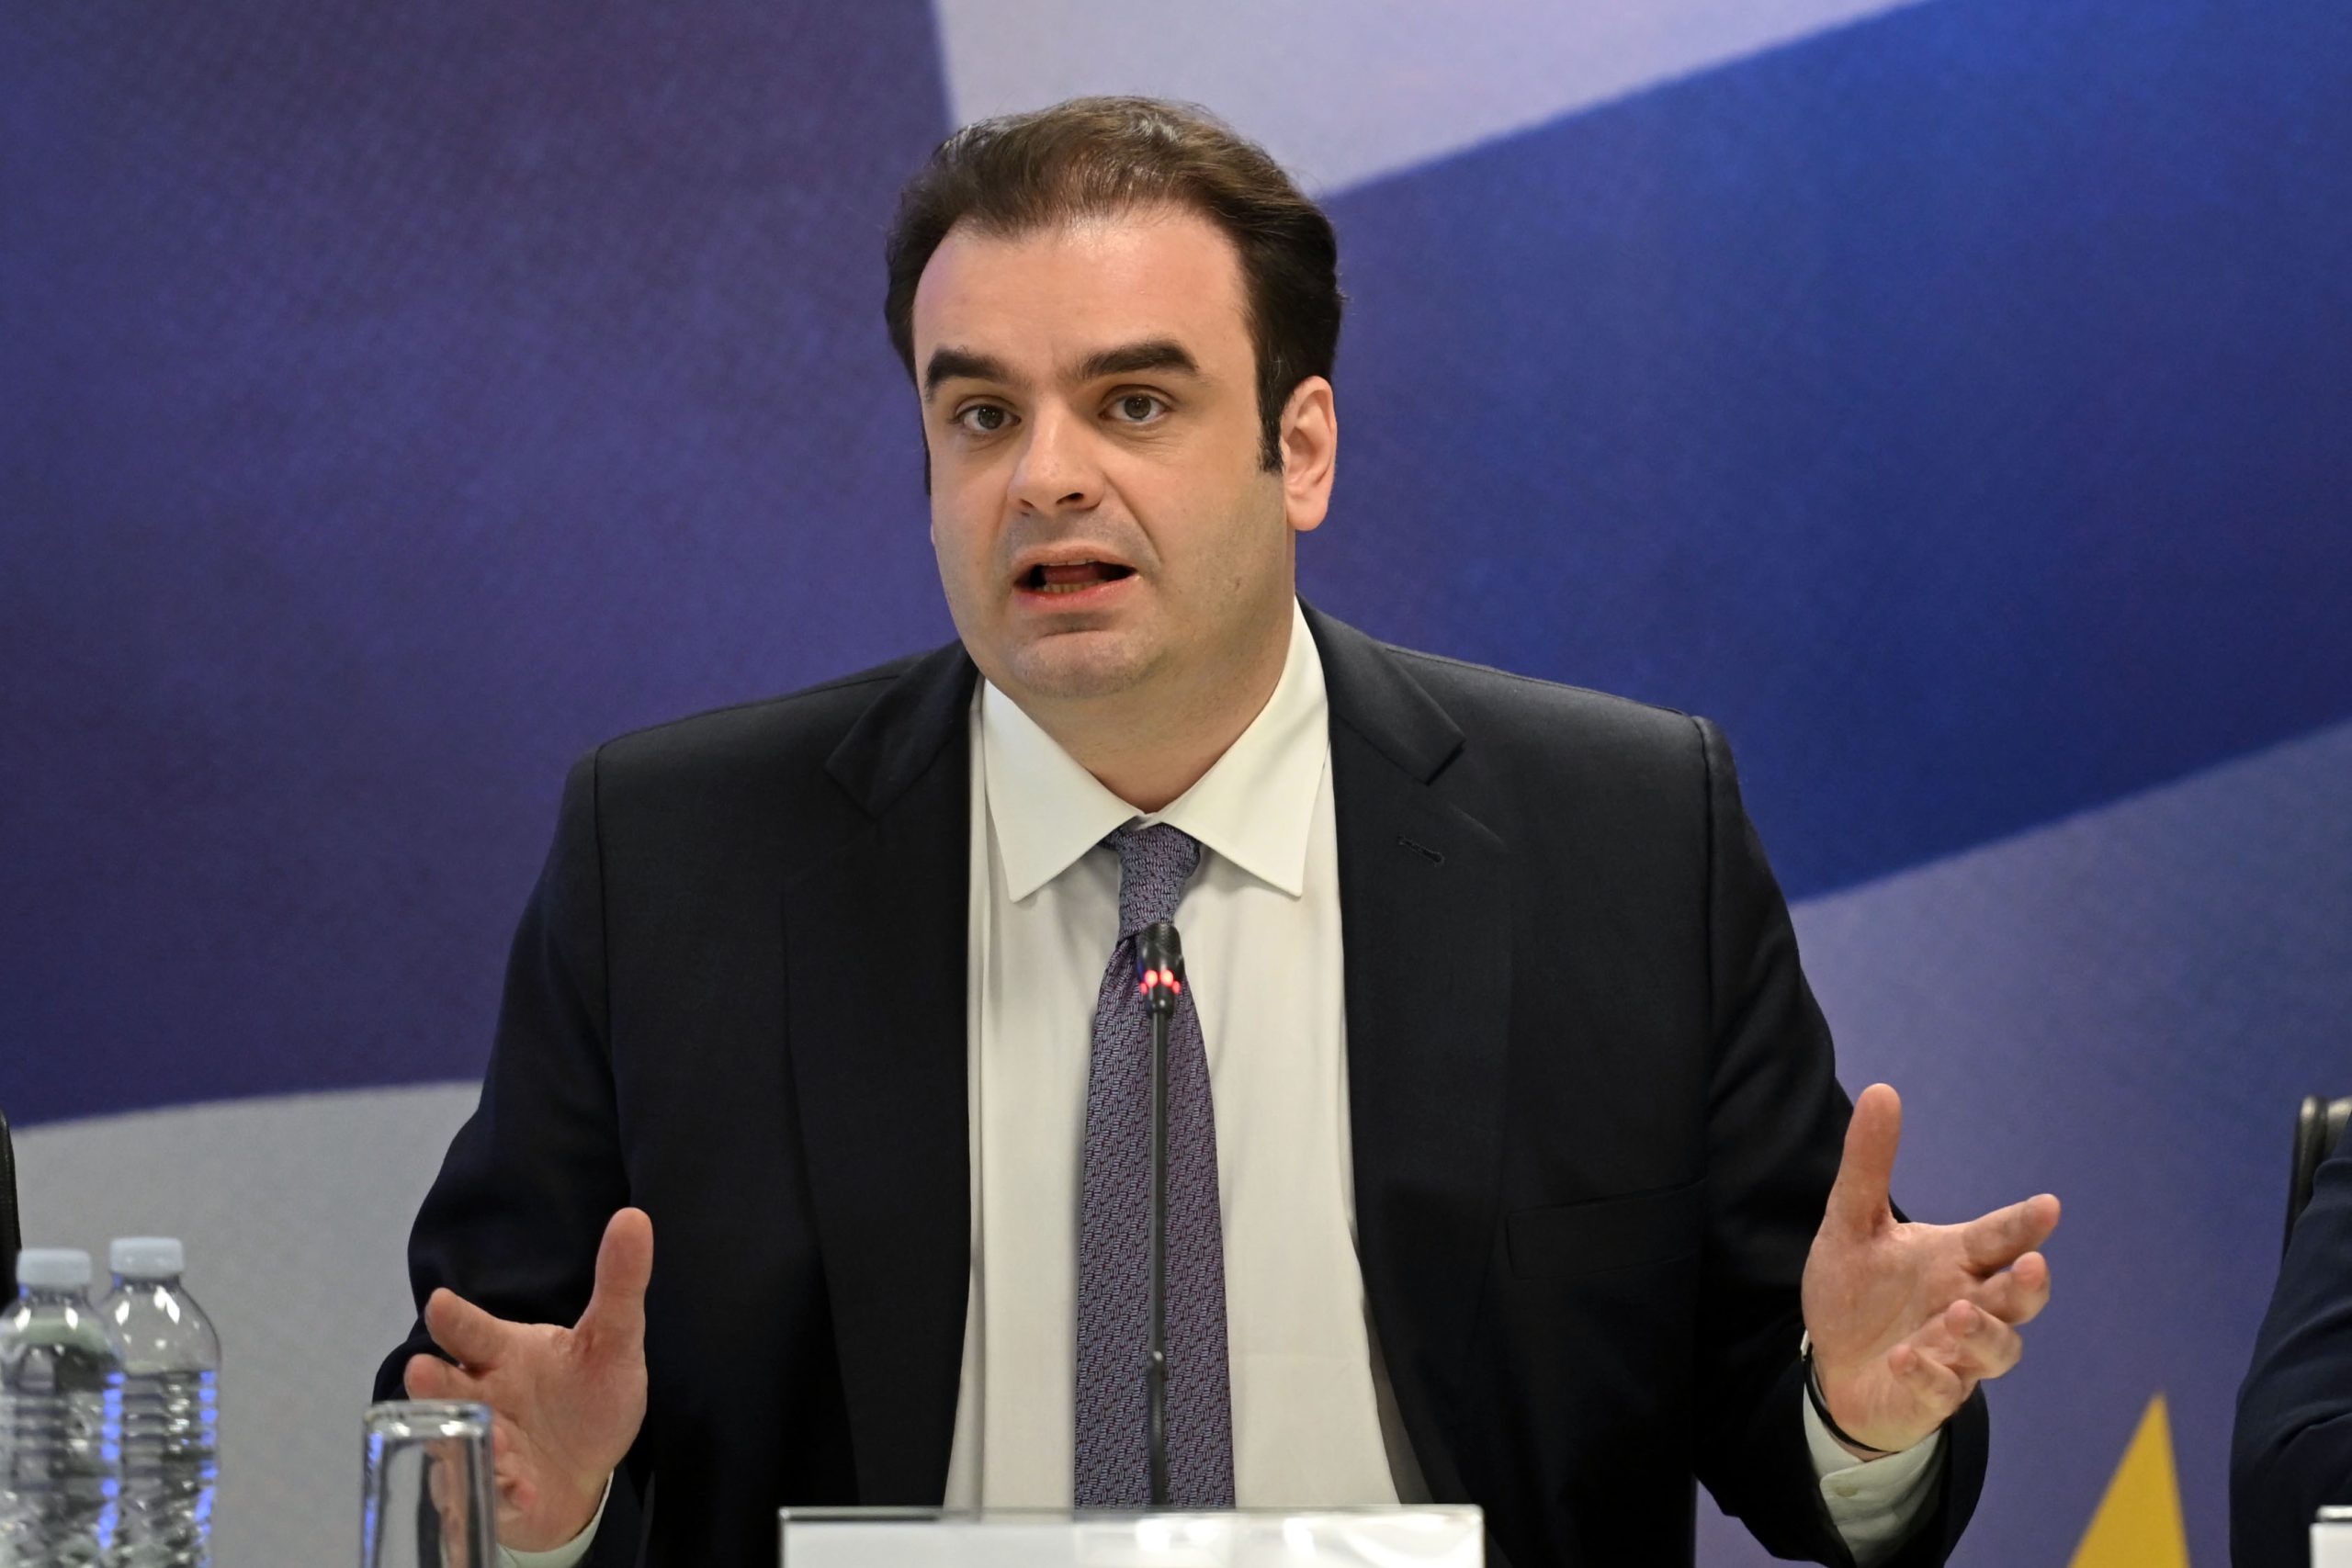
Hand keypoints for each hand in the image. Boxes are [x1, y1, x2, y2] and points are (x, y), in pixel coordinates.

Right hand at [404, 1208, 653, 1551]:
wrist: (586, 1471)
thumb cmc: (588, 1397)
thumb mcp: (613, 1341)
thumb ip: (619, 1285)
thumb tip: (633, 1217)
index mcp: (501, 1355)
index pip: (473, 1332)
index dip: (456, 1320)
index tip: (440, 1303)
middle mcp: (480, 1398)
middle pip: (446, 1386)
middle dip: (432, 1381)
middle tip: (421, 1370)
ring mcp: (481, 1447)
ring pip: (456, 1442)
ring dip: (465, 1440)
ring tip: (487, 1437)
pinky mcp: (491, 1493)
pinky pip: (488, 1494)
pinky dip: (503, 1492)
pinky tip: (522, 1490)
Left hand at [1800, 1085, 2057, 1456]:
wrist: (1836, 1365)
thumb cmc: (1858, 1292)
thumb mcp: (1851, 1222)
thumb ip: (1869, 1164)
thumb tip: (1883, 1090)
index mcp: (1956, 1259)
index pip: (2000, 1237)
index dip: (2025, 1224)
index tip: (2048, 1206)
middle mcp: (1967, 1304)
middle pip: (2016, 1297)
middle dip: (2027, 1285)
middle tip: (2031, 1267)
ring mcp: (1955, 1353)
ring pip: (1998, 1350)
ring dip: (1985, 1333)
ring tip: (1960, 1314)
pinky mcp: (1932, 1393)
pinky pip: (1942, 1389)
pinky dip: (1930, 1374)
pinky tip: (1907, 1357)